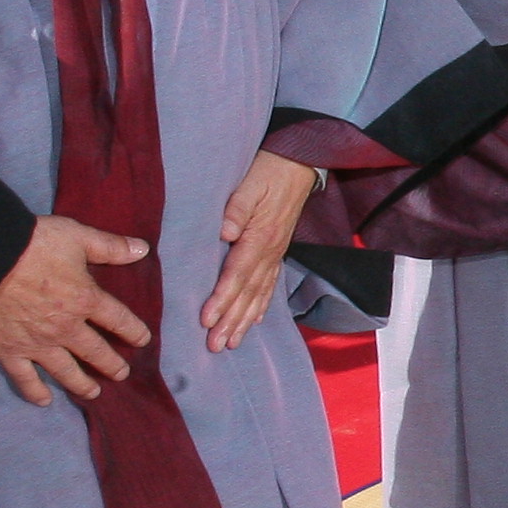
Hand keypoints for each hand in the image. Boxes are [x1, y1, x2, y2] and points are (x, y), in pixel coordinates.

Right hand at [0, 213, 153, 405]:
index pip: (118, 319)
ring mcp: (38, 344)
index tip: (142, 340)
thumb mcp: (76, 235)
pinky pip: (25, 378)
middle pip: (96, 352)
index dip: (133, 330)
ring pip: (66, 371)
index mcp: (85, 300)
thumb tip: (143, 248)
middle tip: (121, 374)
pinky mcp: (9, 352)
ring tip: (94, 393)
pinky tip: (45, 401)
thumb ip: (109, 245)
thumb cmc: (31, 243)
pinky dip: (35, 392)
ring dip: (83, 384)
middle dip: (112, 364)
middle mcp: (66, 328)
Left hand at [199, 150, 316, 353]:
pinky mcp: (278, 251)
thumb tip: (223, 233)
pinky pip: (269, 285)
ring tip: (231, 343)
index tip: (207, 319)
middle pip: (247, 293)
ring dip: (244, 321)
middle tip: (215, 345)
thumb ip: (236, 209)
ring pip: (258, 294)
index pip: (237, 274)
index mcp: (260, 237)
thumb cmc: (270, 170)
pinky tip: (254, 320)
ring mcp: (275, 254)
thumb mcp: (250, 183)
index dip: (222, 299)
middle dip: (231, 321)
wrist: (300, 163)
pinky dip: (261, 306)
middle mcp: (269, 251)